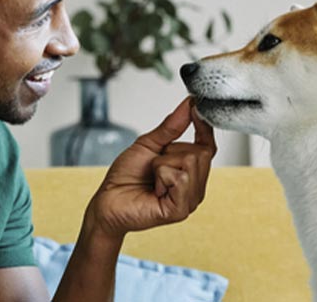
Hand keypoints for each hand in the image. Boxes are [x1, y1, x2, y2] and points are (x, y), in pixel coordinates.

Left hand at [83, 98, 216, 240]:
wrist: (107, 201)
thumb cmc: (125, 177)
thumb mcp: (149, 144)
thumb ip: (171, 126)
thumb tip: (188, 105)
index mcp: (190, 172)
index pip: (209, 146)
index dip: (204, 126)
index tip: (195, 106)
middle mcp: (194, 187)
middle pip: (201, 152)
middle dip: (171, 152)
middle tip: (154, 166)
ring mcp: (189, 200)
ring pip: (191, 163)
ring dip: (163, 165)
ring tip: (153, 178)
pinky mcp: (180, 210)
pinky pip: (181, 178)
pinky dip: (162, 177)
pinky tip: (154, 190)